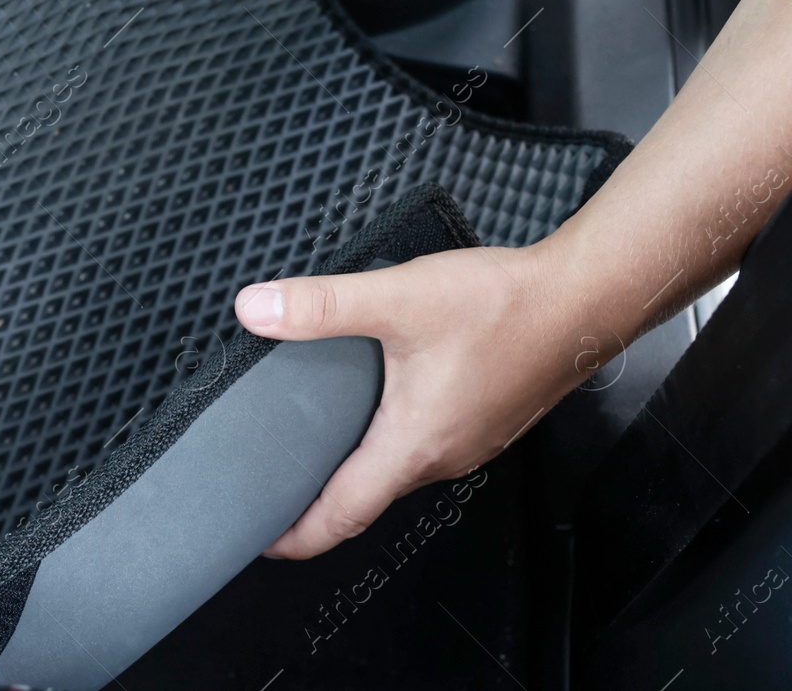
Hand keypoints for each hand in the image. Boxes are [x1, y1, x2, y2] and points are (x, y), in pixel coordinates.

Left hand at [233, 240, 597, 558]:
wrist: (584, 298)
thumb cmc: (507, 307)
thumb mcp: (399, 297)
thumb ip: (322, 305)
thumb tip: (257, 309)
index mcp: (414, 444)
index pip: (344, 515)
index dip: (297, 536)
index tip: (263, 543)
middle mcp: (443, 456)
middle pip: (367, 499)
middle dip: (318, 504)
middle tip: (274, 492)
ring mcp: (469, 442)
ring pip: (397, 471)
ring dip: (354, 471)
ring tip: (314, 454)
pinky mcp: (484, 420)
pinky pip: (424, 446)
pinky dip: (387, 444)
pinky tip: (373, 411)